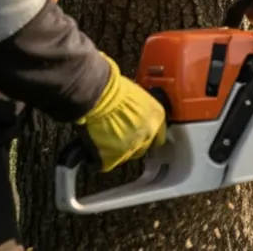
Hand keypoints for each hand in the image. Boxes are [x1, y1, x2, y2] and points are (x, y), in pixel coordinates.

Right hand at [77, 53, 166, 172]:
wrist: (100, 96)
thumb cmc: (115, 89)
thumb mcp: (138, 96)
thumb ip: (140, 111)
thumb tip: (134, 114)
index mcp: (157, 117)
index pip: (158, 134)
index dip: (147, 135)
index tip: (141, 136)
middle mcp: (149, 134)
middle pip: (144, 147)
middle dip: (132, 144)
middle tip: (119, 138)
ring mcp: (132, 147)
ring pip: (126, 156)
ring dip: (116, 151)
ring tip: (103, 141)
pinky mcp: (114, 157)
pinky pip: (106, 163)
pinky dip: (99, 159)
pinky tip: (93, 152)